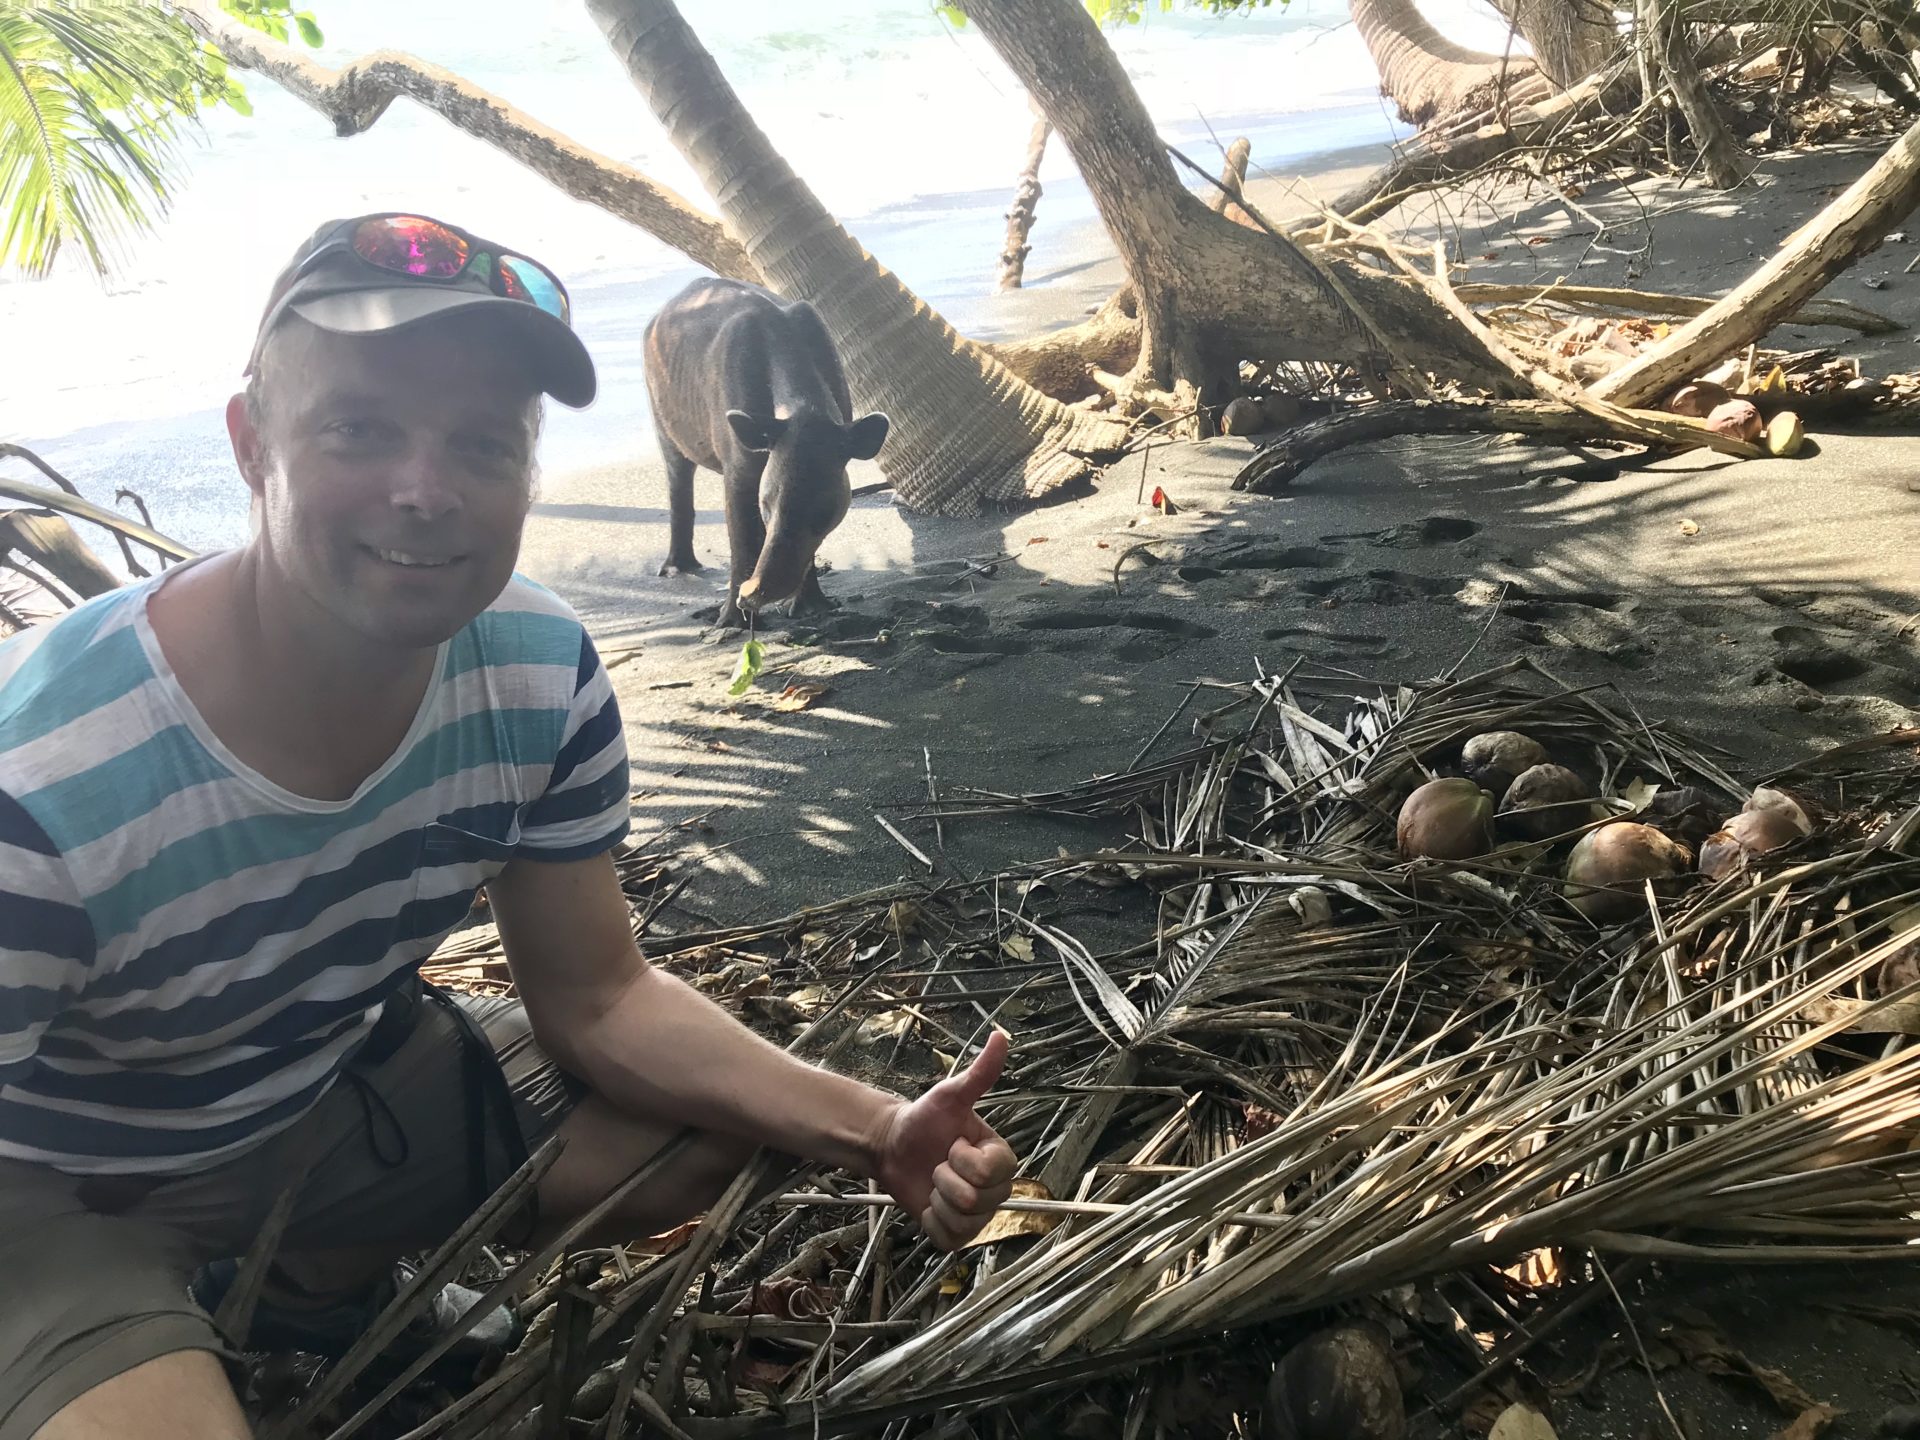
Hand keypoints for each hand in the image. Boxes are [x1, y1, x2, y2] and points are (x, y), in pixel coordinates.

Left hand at [870, 1031, 1016, 1249]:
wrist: (893, 1146)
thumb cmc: (923, 1120)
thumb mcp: (950, 1096)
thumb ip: (979, 1073)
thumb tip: (1001, 1036)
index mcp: (1001, 1158)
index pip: (989, 1172)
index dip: (962, 1160)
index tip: (952, 1144)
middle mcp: (995, 1189)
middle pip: (975, 1200)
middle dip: (945, 1180)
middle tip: (939, 1164)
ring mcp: (978, 1215)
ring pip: (962, 1221)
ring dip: (937, 1200)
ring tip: (933, 1183)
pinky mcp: (957, 1235)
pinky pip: (949, 1240)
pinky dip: (931, 1223)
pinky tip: (928, 1204)